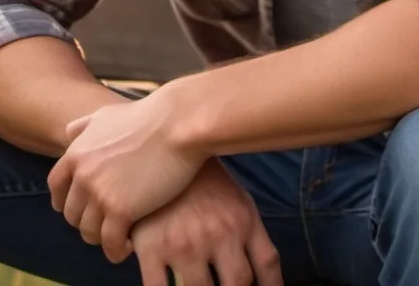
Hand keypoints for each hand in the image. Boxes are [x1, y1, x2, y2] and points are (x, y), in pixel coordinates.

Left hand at [47, 91, 205, 261]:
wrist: (177, 123)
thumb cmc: (149, 116)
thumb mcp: (108, 114)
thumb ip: (85, 125)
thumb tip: (70, 131)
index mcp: (77, 153)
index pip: (55, 187)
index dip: (66, 200)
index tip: (81, 208)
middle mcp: (83, 175)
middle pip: (72, 214)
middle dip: (87, 220)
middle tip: (107, 222)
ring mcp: (100, 193)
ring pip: (89, 232)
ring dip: (102, 237)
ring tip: (119, 235)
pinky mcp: (121, 210)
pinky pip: (110, 243)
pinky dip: (116, 250)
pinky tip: (129, 245)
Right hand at [131, 159, 282, 285]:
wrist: (164, 147)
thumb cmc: (204, 180)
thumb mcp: (237, 200)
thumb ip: (250, 236)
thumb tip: (255, 276)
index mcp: (243, 220)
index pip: (267, 265)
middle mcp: (218, 233)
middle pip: (238, 284)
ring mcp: (185, 243)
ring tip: (198, 283)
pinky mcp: (151, 248)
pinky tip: (169, 285)